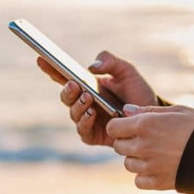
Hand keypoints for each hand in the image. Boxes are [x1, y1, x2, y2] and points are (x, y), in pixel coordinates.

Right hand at [37, 50, 158, 146]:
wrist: (152, 115)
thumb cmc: (137, 92)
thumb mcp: (127, 71)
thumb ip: (111, 62)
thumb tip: (92, 67)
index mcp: (87, 85)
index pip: (64, 77)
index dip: (50, 68)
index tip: (41, 58)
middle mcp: (83, 103)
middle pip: (66, 96)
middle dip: (67, 90)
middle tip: (75, 84)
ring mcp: (87, 120)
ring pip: (73, 113)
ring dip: (78, 105)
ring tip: (87, 98)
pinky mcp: (94, 135)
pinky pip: (83, 131)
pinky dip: (85, 122)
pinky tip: (92, 114)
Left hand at [106, 104, 193, 189]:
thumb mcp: (177, 110)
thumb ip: (149, 110)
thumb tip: (127, 110)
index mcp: (146, 124)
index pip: (113, 127)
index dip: (120, 126)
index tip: (130, 126)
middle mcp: (143, 146)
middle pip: (118, 146)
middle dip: (128, 141)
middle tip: (147, 138)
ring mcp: (149, 166)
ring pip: (128, 164)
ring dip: (137, 158)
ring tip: (157, 152)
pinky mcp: (158, 182)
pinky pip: (139, 180)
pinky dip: (145, 175)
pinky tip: (159, 167)